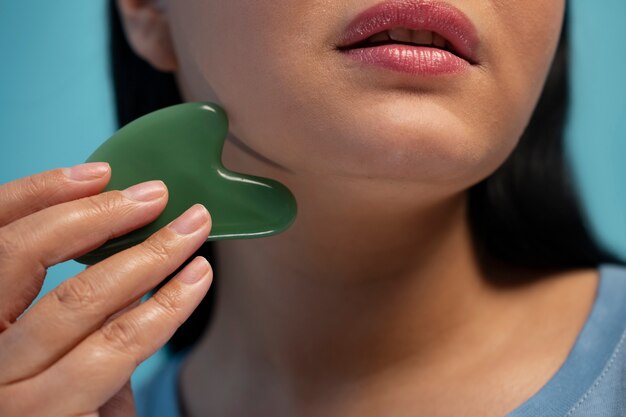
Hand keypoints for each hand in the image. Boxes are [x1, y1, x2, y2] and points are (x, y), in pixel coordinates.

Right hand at [0, 162, 212, 415]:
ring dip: (149, 253)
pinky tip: (195, 279)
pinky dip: (165, 306)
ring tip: (194, 230)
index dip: (37, 193)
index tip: (100, 173)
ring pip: (79, 298)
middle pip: (22, 255)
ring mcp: (3, 390)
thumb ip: (72, 314)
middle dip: (99, 214)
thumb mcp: (41, 357)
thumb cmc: (45, 408)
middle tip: (160, 194)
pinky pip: (116, 346)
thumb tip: (132, 258)